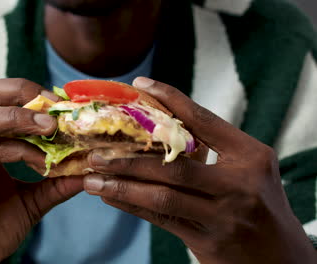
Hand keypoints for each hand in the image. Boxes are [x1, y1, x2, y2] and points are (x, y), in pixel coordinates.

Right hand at [0, 78, 82, 263]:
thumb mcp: (30, 201)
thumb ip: (55, 183)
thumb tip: (87, 170)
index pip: (0, 97)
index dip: (32, 94)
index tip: (65, 105)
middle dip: (22, 90)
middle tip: (55, 106)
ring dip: (20, 116)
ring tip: (51, 127)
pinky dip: (21, 151)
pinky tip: (43, 164)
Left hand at [83, 77, 316, 262]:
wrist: (283, 259)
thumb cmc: (260, 204)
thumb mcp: (250, 168)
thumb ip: (214, 148)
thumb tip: (162, 122)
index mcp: (250, 156)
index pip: (203, 120)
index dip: (169, 100)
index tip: (139, 85)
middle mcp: (238, 184)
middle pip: (172, 165)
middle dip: (128, 159)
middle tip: (95, 153)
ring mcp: (222, 216)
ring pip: (161, 196)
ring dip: (122, 187)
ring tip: (92, 179)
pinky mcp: (208, 242)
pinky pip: (161, 220)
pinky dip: (133, 207)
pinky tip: (111, 198)